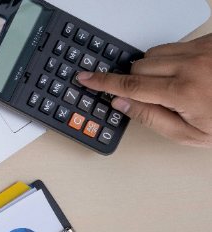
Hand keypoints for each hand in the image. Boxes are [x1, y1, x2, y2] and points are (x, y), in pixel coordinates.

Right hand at [77, 34, 211, 146]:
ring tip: (172, 86)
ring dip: (153, 69)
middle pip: (139, 66)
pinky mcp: (209, 42)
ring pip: (154, 54)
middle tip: (151, 97)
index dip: (103, 82)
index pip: (130, 85)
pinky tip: (188, 74)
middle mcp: (192, 66)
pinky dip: (173, 59)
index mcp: (184, 92)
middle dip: (136, 82)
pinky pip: (176, 45)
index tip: (86, 78)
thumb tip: (122, 102)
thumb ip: (152, 118)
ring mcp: (202, 50)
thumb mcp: (190, 135)